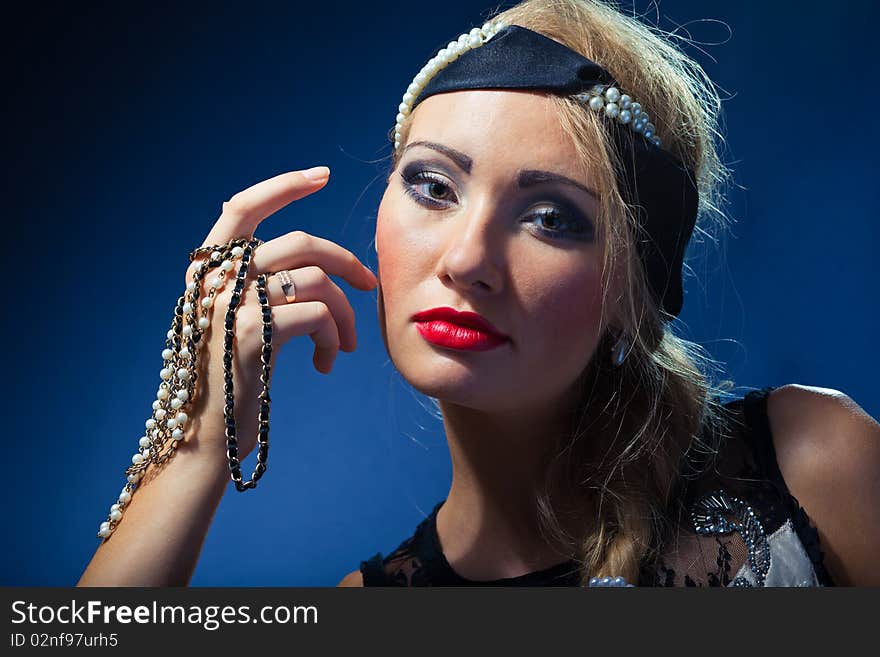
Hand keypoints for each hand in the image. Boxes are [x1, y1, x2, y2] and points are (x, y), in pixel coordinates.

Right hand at [181, 166, 377, 462]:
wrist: (208, 441)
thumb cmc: (231, 382)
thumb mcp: (236, 321)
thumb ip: (253, 282)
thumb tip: (282, 245)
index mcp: (208, 270)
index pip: (243, 207)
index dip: (283, 186)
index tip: (322, 175)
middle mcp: (215, 279)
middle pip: (299, 241)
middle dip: (346, 260)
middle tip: (370, 283)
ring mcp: (230, 303)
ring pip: (317, 278)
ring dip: (346, 314)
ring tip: (345, 346)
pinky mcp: (251, 333)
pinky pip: (319, 313)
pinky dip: (335, 338)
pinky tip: (328, 364)